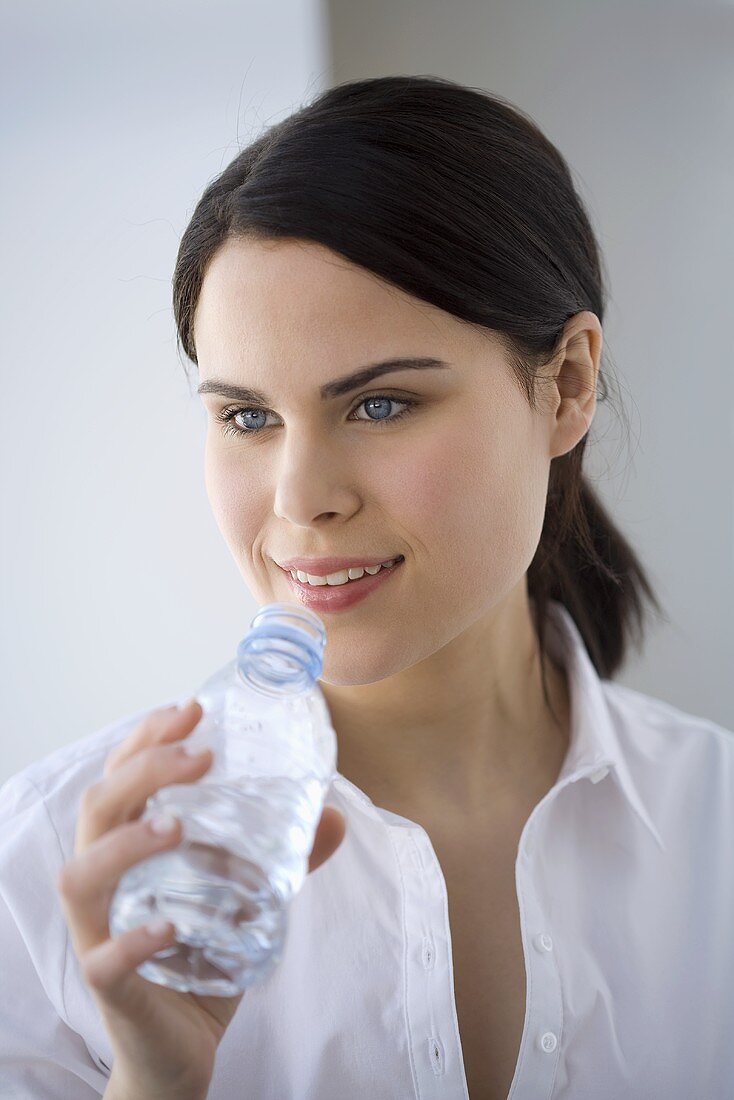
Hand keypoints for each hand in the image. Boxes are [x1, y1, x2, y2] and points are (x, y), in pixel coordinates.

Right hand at [57, 699, 346, 1099]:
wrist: (180, 1050)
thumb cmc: (200, 957)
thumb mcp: (247, 897)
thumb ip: (285, 858)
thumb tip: (335, 813)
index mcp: (128, 849)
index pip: (120, 777)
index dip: (146, 738)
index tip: (189, 709)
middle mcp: (105, 883)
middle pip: (97, 809)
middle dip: (143, 769)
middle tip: (199, 752)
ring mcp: (100, 934)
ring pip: (82, 876)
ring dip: (125, 843)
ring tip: (176, 823)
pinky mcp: (112, 988)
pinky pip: (105, 959)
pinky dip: (134, 938)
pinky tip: (170, 925)